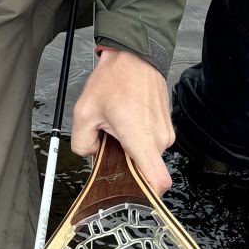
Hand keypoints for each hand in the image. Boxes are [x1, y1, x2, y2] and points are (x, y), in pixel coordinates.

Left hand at [70, 47, 173, 194]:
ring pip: (148, 155)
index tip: (132, 192)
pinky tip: (128, 118)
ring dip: (132, 147)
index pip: (157, 181)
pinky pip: (152, 141)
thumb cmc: (114, 79)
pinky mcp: (167, 125)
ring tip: (119, 123)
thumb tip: (91, 155)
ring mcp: (166, 132)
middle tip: (112, 140)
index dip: (146, 194)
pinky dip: (139, 136)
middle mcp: (158, 138)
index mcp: (140, 138)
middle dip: (127, 161)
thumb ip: (82, 144)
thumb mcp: (84, 111)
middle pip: (144, 168)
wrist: (134, 54)